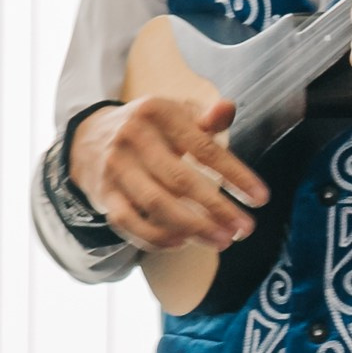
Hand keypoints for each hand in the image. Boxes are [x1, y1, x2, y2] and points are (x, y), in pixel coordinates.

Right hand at [70, 94, 267, 250]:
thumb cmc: (151, 129)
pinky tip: (182, 243)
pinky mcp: (104, 193)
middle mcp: (133, 139)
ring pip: (156, 204)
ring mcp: (116, 167)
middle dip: (217, 209)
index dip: (235, 175)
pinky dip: (156, 237)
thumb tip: (228, 109)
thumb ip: (207, 118)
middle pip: (181, 180)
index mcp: (158, 113)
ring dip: (193, 228)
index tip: (261, 199)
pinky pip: (129, 222)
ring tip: (221, 241)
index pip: (204, 148)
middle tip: (244, 229)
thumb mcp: (176, 114)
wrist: (89, 137)